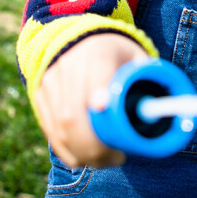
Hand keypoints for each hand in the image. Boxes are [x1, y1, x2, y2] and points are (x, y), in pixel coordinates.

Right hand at [34, 33, 149, 167]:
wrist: (76, 38)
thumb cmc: (115, 54)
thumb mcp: (135, 57)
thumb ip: (148, 80)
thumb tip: (156, 112)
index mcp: (97, 53)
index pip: (96, 79)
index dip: (102, 107)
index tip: (115, 135)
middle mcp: (68, 66)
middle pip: (74, 116)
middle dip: (95, 148)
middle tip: (116, 158)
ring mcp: (50, 82)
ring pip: (61, 129)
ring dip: (83, 153)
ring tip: (104, 159)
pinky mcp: (40, 95)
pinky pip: (51, 131)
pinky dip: (68, 150)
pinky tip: (85, 156)